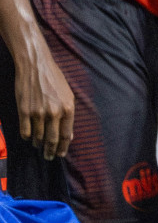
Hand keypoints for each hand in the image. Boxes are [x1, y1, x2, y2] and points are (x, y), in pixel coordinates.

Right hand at [13, 27, 72, 158]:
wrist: (36, 66)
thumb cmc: (54, 79)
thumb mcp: (68, 95)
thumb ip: (68, 115)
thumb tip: (68, 135)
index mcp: (68, 109)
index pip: (66, 135)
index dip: (63, 147)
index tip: (60, 154)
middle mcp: (54, 112)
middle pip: (52, 140)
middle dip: (51, 151)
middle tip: (49, 156)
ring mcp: (38, 113)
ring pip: (38, 136)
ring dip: (38, 143)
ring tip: (38, 145)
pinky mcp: (24, 111)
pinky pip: (25, 131)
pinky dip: (26, 136)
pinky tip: (28, 137)